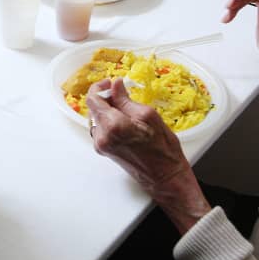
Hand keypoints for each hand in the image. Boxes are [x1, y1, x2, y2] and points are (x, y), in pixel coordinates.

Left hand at [87, 79, 209, 232]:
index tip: (111, 82)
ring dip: (108, 109)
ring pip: (97, 118)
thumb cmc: (163, 149)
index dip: (100, 86)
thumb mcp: (148, 116)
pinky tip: (125, 120)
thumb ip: (126, 99)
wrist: (165, 177)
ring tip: (127, 108)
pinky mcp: (104, 150)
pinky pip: (101, 128)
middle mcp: (102, 137)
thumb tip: (115, 84)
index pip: (93, 99)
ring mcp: (101, 145)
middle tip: (122, 93)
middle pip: (93, 108)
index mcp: (112, 126)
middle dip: (106, 97)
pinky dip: (109, 120)